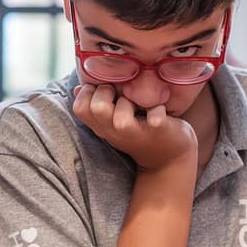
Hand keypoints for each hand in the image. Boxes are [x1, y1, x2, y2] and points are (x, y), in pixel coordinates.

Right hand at [72, 84, 197, 172]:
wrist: (169, 159)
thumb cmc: (140, 131)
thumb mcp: (114, 120)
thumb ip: (97, 104)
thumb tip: (78, 88)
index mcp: (102, 127)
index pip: (79, 108)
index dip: (88, 93)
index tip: (103, 90)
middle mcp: (115, 132)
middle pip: (97, 108)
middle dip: (109, 91)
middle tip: (120, 93)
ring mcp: (135, 133)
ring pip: (123, 113)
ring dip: (132, 101)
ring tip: (140, 103)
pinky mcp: (157, 130)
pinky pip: (155, 114)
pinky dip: (159, 107)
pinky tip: (161, 109)